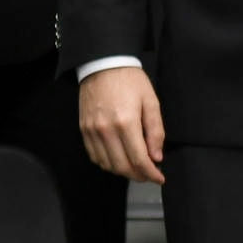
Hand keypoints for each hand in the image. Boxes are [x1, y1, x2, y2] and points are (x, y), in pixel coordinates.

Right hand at [78, 66, 166, 182]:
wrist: (102, 64)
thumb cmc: (130, 81)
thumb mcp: (150, 102)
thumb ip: (155, 131)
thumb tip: (156, 157)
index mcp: (126, 122)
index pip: (139, 159)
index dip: (151, 173)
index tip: (159, 178)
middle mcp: (106, 129)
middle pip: (122, 166)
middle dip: (138, 176)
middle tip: (149, 175)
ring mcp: (92, 130)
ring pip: (107, 164)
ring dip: (122, 171)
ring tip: (135, 168)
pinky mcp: (83, 128)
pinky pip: (94, 155)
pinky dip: (107, 163)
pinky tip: (117, 159)